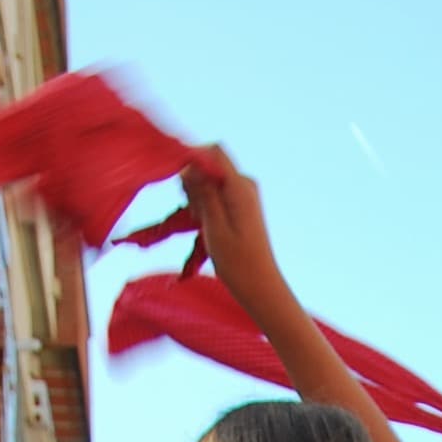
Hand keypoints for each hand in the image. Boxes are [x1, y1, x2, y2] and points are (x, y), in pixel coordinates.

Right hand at [180, 146, 290, 319]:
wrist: (262, 289)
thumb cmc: (240, 265)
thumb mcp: (215, 228)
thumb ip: (204, 194)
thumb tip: (190, 165)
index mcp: (240, 187)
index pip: (213, 152)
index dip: (191, 160)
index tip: (179, 185)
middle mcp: (244, 186)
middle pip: (208, 168)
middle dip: (192, 186)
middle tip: (194, 216)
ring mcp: (243, 196)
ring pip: (208, 184)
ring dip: (196, 202)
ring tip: (200, 227)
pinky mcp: (239, 207)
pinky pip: (214, 198)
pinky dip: (204, 211)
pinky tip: (204, 231)